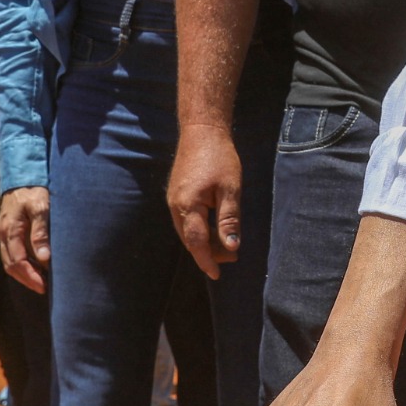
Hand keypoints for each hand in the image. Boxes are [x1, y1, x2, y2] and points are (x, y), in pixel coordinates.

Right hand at [0, 185, 50, 292]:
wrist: (21, 176)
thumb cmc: (33, 190)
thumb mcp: (41, 208)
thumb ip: (41, 232)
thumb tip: (44, 257)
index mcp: (10, 230)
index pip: (18, 261)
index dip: (31, 276)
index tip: (44, 286)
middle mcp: (3, 234)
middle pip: (11, 266)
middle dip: (27, 280)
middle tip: (43, 288)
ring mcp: (2, 233)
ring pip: (8, 261)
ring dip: (23, 274)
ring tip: (40, 281)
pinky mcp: (6, 232)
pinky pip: (10, 254)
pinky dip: (21, 265)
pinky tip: (34, 267)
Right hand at [167, 123, 243, 279]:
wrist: (202, 131)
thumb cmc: (219, 157)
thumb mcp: (230, 188)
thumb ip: (229, 219)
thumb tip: (231, 246)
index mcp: (188, 205)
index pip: (196, 242)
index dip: (206, 260)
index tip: (217, 275)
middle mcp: (176, 205)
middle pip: (190, 239)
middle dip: (208, 253)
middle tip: (232, 259)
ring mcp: (174, 200)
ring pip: (187, 231)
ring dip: (204, 242)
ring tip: (226, 247)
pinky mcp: (177, 194)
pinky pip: (186, 220)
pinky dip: (199, 230)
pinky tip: (214, 230)